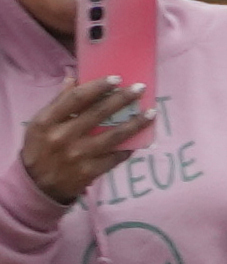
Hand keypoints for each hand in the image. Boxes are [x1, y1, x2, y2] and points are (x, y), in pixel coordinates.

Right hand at [21, 75, 146, 206]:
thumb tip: (74, 77)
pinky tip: (141, 139)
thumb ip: (58, 102)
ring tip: (151, 112)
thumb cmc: (40, 148)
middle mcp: (62, 138)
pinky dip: (129, 147)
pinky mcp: (89, 172)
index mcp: (47, 122)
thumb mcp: (41, 124)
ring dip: (136, 123)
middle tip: (140, 89)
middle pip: (99, 113)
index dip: (98, 86)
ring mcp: (77, 156)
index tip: (117, 78)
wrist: (36, 186)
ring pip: (114, 136)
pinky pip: (115, 157)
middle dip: (123, 98)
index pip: (76, 99)